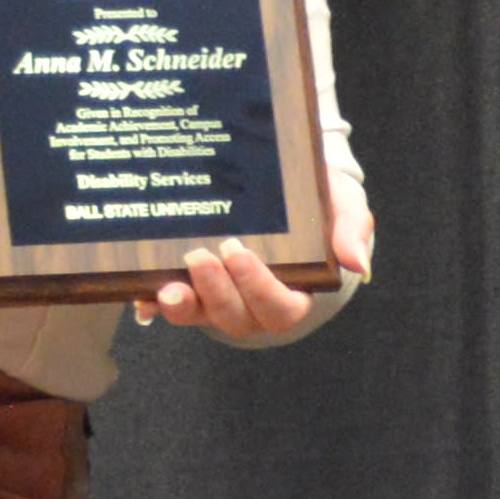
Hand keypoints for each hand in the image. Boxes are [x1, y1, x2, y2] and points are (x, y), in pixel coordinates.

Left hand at [149, 195, 365, 344]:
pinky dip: (153, 304)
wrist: (288, 180)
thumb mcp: (346, 207)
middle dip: (216, 293)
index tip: (240, 254)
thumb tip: (358, 265)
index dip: (258, 289)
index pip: (281, 307)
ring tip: (167, 286)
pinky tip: (141, 295)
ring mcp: (221, 298)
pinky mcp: (194, 287)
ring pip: (201, 317)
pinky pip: (171, 304)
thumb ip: (352, 231)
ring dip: (182, 307)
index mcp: (296, 293)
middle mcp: (255, 305)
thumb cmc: (322, 201)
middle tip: (201, 255)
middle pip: (235, 318)